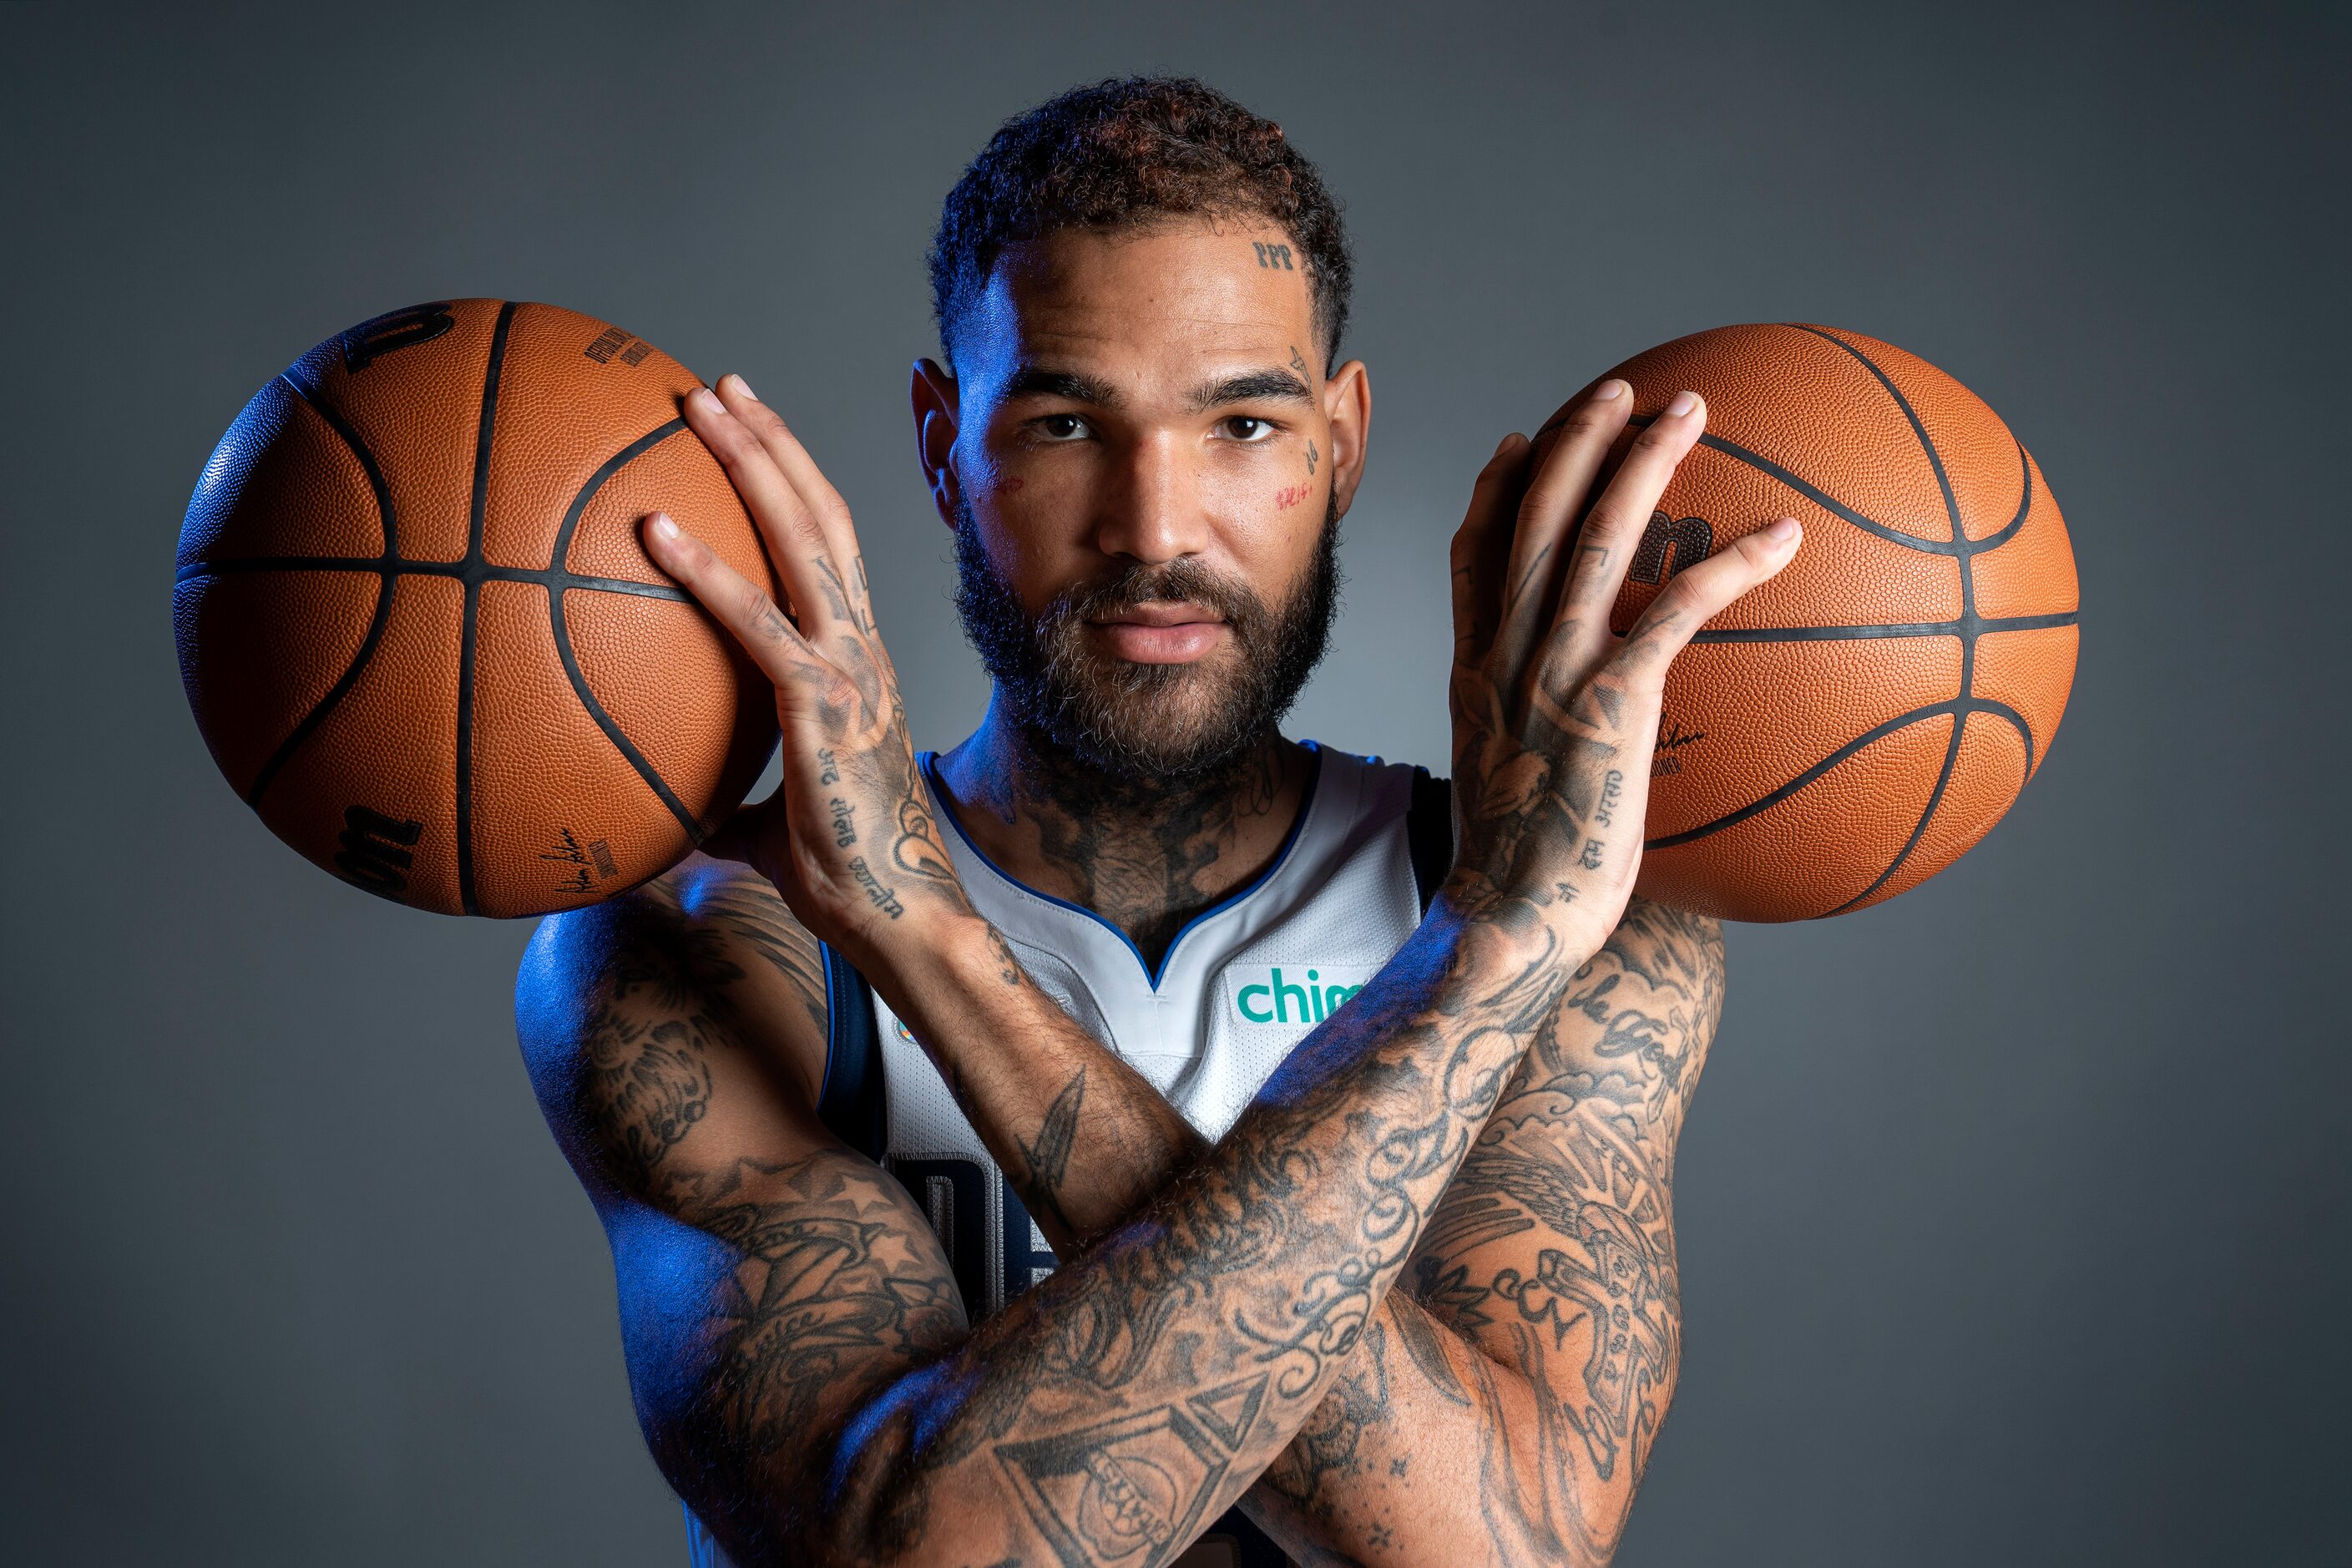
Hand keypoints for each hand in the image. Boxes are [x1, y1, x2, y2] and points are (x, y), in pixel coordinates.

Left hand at [641, 375, 973, 965]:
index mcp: (857, 662)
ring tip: (695, 408)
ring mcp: (849, 669)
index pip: (829, 549)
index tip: (746, 431)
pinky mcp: (822, 706)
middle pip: (821, 516)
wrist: (901, 918)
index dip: (791, 483)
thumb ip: (725, 805)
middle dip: (768, 443)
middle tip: (715, 388)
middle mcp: (861, 648)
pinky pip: (755, 622)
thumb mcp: (767, 825)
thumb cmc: (846, 878)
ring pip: (803, 539)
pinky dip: (702, 570)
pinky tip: (651, 529)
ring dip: (749, 463)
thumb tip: (664, 825)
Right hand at [1443, 381, 1800, 961]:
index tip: (1518, 441)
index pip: (1475, 559)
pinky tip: (1786, 536)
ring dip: (1644, 460)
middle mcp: (1506, 656)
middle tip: (1624, 390)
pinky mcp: (1611, 699)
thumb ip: (1539, 755)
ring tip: (1691, 410)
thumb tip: (1581, 762)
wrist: (1510, 923)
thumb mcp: (1512, 803)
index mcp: (1476, 675)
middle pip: (1536, 519)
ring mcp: (1554, 671)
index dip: (1496, 493)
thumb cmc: (1522, 889)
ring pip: (1597, 534)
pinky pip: (1679, 607)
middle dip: (1577, 440)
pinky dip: (1733, 562)